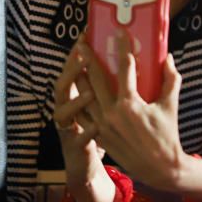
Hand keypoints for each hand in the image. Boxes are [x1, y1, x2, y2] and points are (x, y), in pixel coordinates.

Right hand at [53, 41, 106, 188]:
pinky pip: (80, 138)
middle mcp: (70, 110)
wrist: (90, 166)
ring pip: (66, 111)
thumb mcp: (105, 107)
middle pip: (64, 85)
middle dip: (72, 68)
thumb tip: (137, 61)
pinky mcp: (76, 146)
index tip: (85, 35)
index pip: (75, 71)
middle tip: (83, 50)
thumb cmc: (102, 132)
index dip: (76, 54)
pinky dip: (86, 131)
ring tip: (89, 90)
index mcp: (78, 97)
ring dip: (77, 100)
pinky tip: (95, 126)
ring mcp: (71, 128)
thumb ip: (116, 86)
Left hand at [76, 30, 188, 192]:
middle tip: (82, 42)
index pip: (125, 68)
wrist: (159, 166)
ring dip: (78, 77)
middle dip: (88, 58)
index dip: (122, 48)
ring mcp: (102, 125)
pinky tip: (76, 90)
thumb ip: (171, 80)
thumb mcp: (171, 105)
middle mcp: (112, 113)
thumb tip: (168, 58)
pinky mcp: (99, 134)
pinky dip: (79, 100)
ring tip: (75, 63)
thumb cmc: (167, 134)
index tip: (118, 33)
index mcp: (130, 104)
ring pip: (84, 96)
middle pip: (95, 78)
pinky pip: (84, 114)